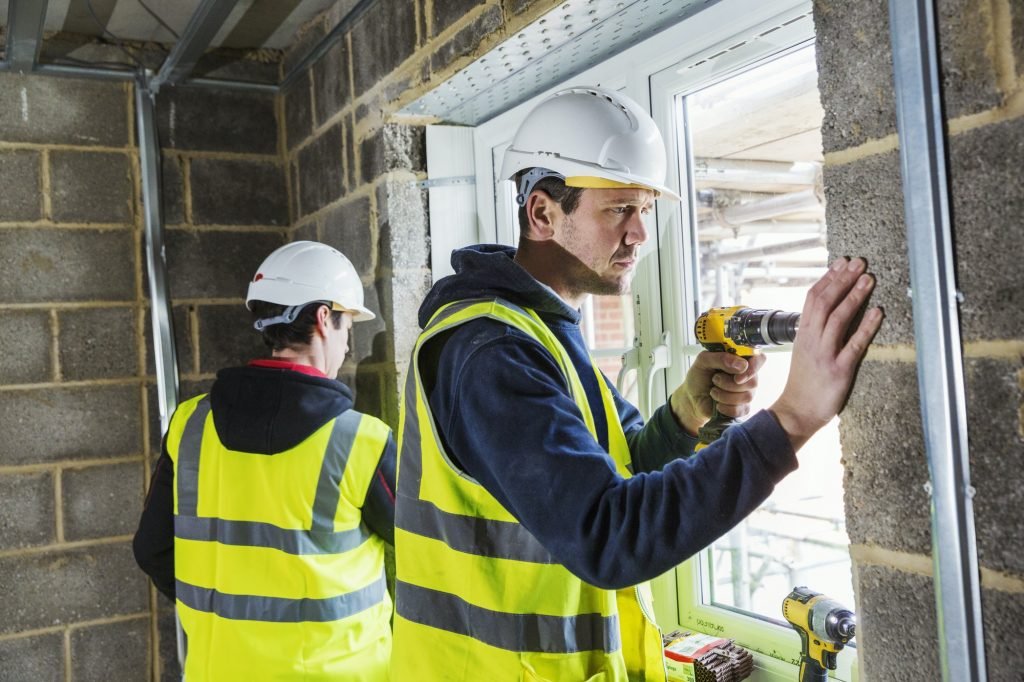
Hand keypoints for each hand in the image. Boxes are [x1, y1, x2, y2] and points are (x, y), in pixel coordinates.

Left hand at [670, 350, 765, 435]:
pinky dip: (725, 407)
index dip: (753, 367)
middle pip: (753, 382)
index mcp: (741, 359)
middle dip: (729, 383)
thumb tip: (742, 365)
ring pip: (746, 397)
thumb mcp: (703, 361)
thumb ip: (720, 358)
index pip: (759, 359)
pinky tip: (717, 404)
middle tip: (715, 379)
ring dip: (724, 395)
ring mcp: (748, 393)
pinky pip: (740, 410)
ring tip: (713, 391)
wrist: (692, 397)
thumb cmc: (699, 376)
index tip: (737, 376)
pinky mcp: (743, 408)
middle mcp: (748, 376)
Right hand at [770, 257, 883, 449]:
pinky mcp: (838, 370)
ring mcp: (824, 354)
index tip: (842, 263)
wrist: (796, 411)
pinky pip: (854, 344)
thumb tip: (829, 310)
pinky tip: (878, 312)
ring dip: (854, 296)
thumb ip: (814, 330)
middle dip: (842, 280)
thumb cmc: (803, 382)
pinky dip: (866, 326)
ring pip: (838, 318)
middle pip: (825, 302)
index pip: (813, 298)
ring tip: (868, 279)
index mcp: (803, 333)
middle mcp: (811, 340)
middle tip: (859, 263)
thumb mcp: (804, 350)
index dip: (828, 278)